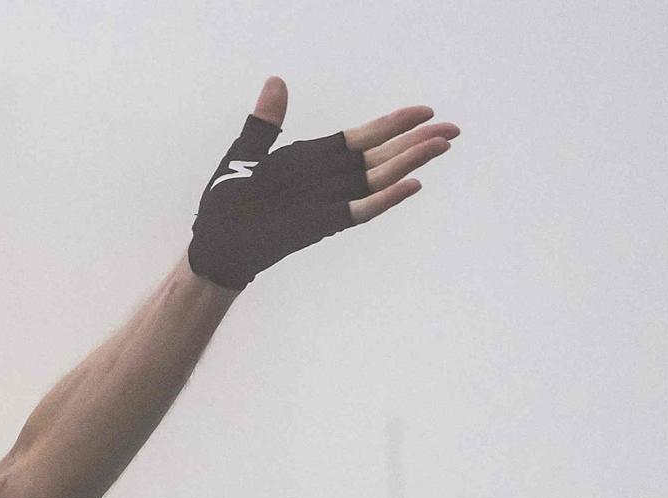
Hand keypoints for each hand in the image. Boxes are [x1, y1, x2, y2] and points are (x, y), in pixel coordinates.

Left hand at [186, 78, 457, 290]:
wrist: (214, 245)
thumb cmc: (227, 205)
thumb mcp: (245, 155)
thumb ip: (265, 123)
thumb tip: (276, 82)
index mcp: (314, 159)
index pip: (364, 137)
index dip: (394, 123)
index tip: (424, 111)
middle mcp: (328, 179)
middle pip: (383, 156)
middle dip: (418, 141)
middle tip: (453, 130)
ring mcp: (328, 201)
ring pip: (379, 179)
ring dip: (411, 162)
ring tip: (442, 146)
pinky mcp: (322, 224)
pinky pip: (360, 210)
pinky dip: (385, 199)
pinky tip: (413, 186)